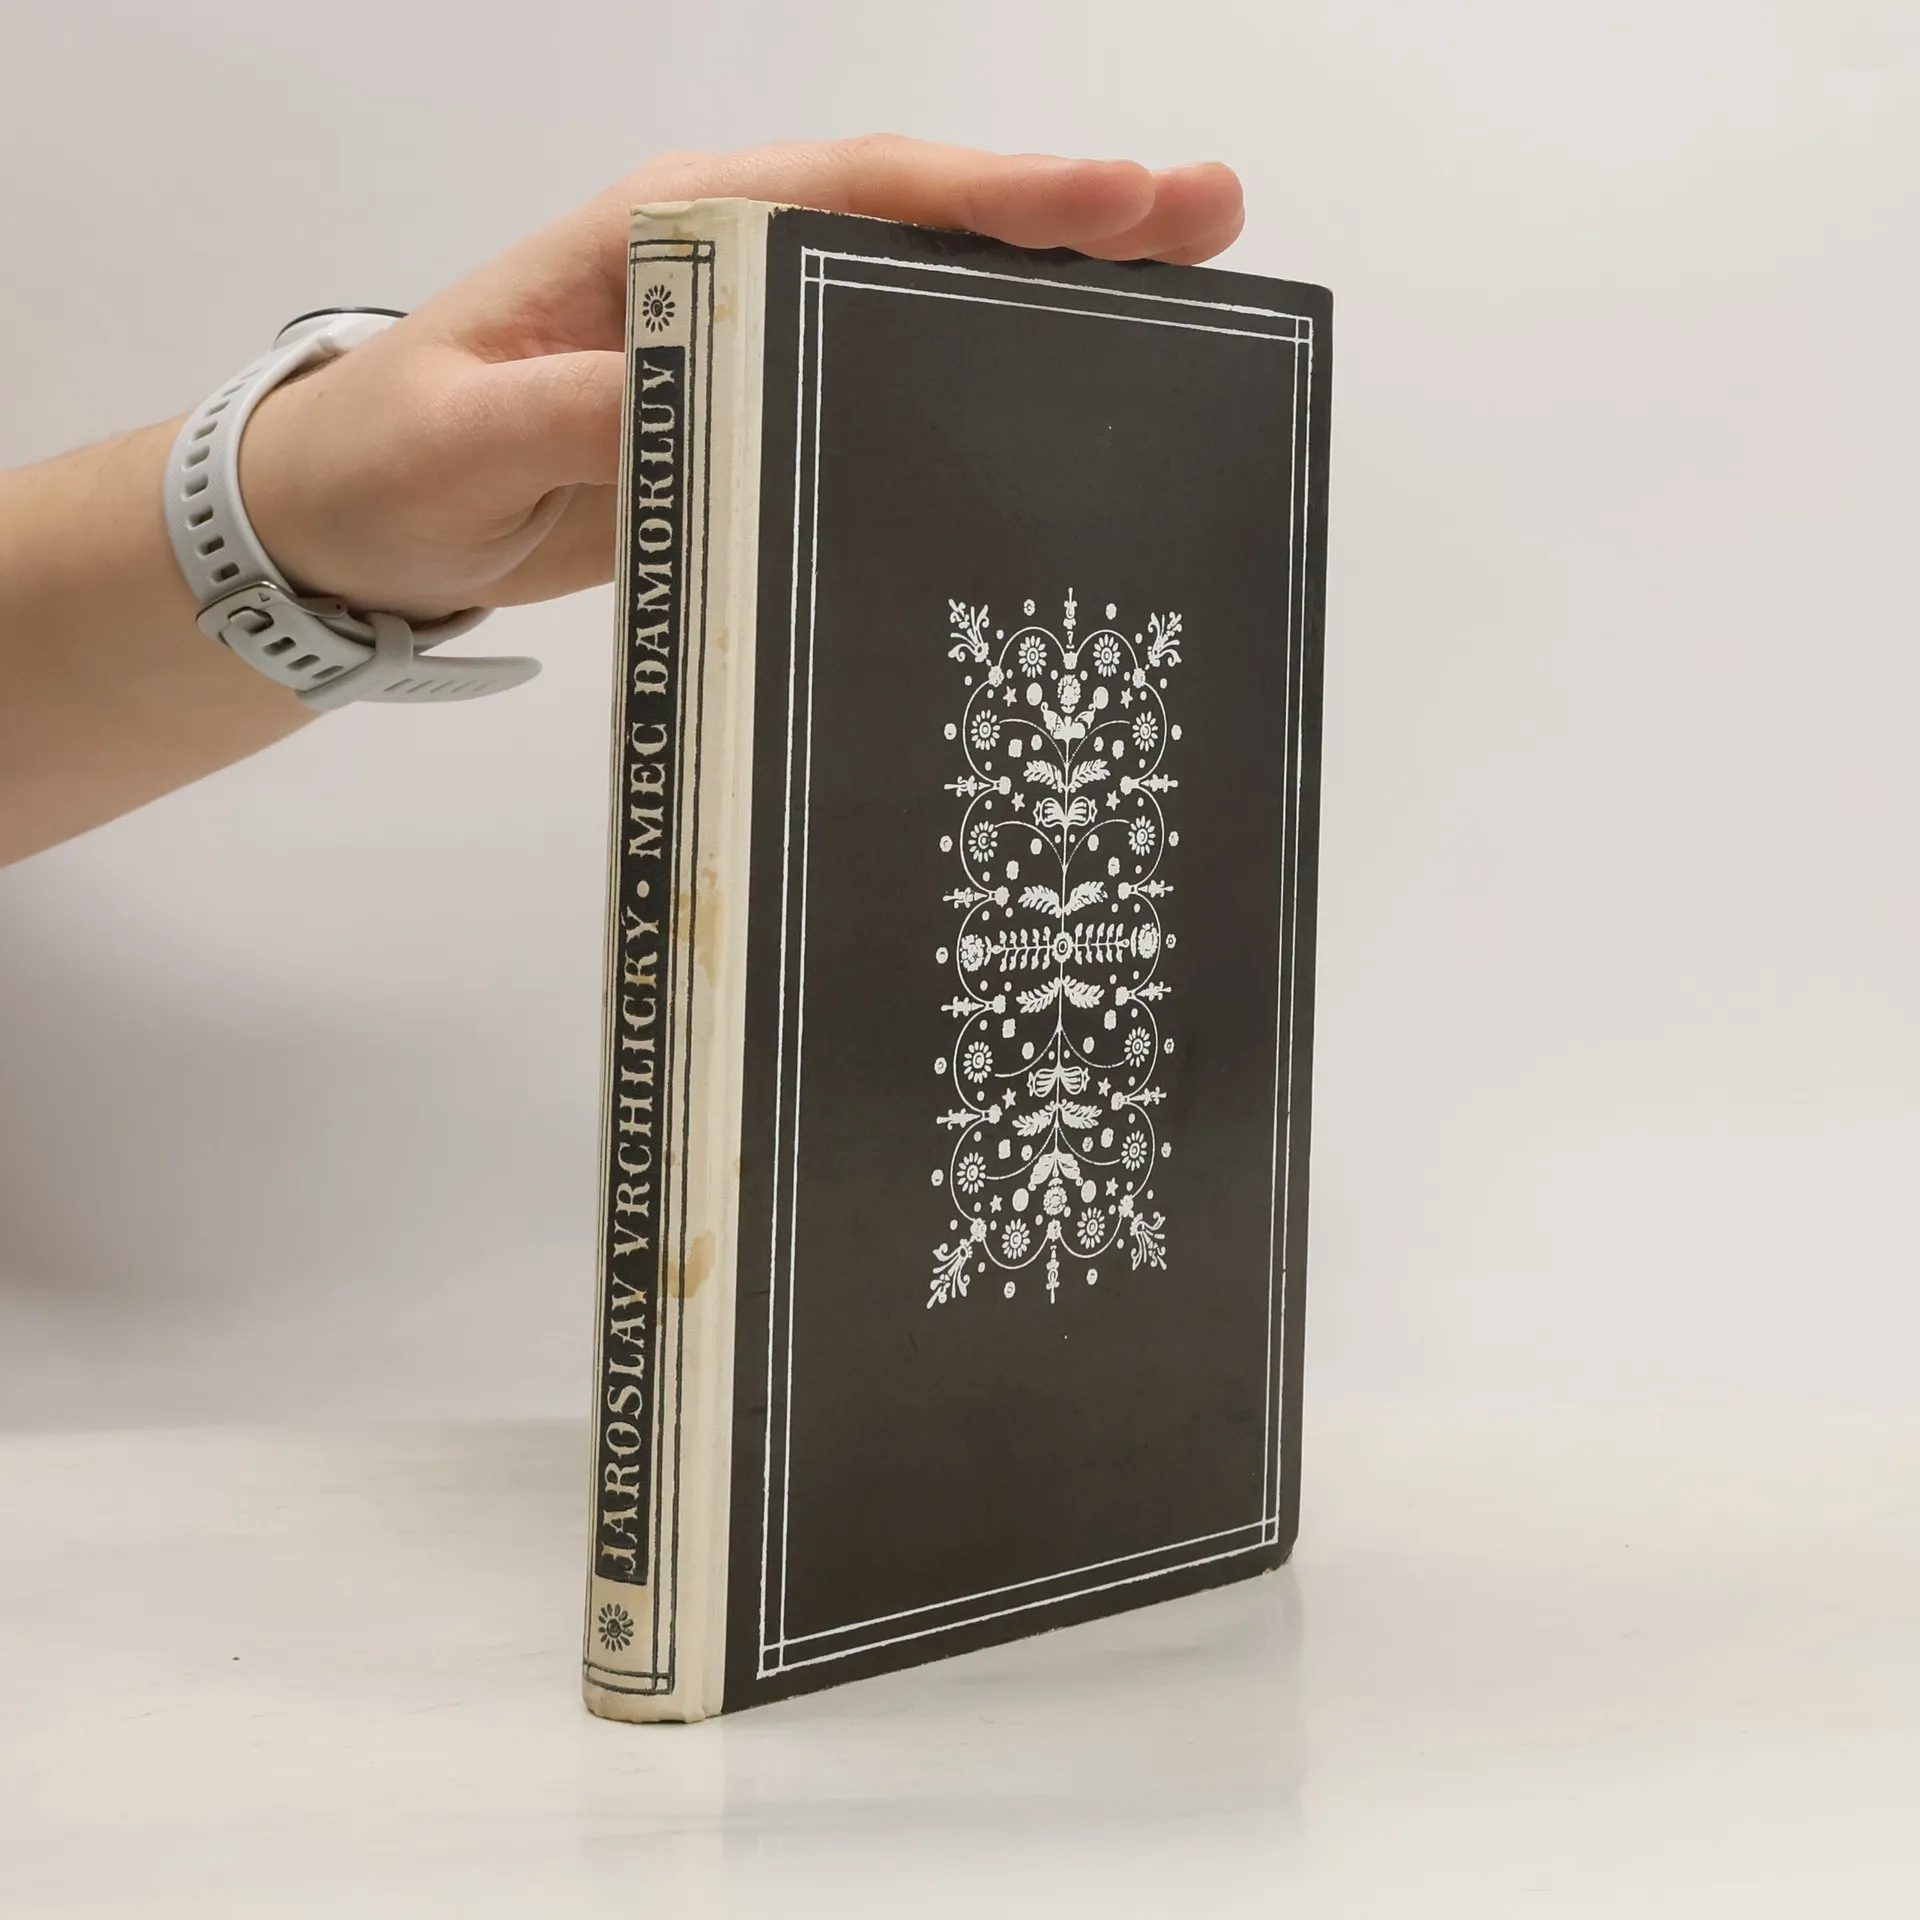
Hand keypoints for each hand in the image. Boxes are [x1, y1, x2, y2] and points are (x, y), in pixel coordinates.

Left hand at [242, 136, 1244, 623]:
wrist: (356, 523)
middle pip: (917, 227)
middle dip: (1067, 219)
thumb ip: (583, 412)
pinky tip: (1059, 401)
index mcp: (665, 237)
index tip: (1119, 196)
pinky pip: (882, 389)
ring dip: (1045, 296)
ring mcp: (749, 346)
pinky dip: (977, 382)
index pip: (849, 192)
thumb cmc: (394, 459)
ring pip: (918, 300)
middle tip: (1212, 218)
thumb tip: (713, 395)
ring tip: (1186, 297)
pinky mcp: (754, 421)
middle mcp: (725, 272)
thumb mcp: (469, 437)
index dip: (989, 194)